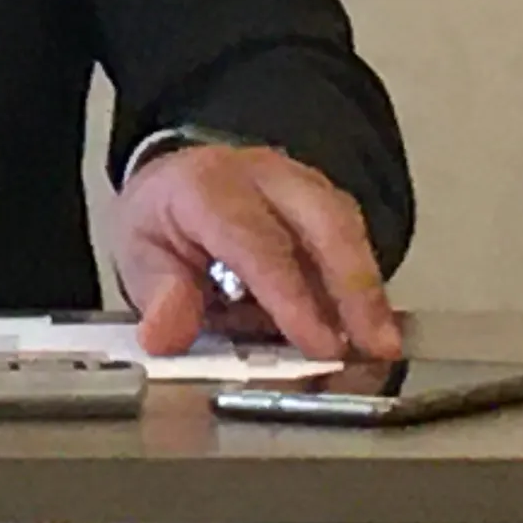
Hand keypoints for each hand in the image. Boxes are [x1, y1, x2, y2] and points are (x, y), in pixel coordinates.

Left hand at [116, 141, 399, 362]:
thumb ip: (158, 295)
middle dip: (355, 287)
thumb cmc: (165, 221)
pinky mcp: (325, 199)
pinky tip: (374, 325)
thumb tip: (165, 335)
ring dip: (369, 290)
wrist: (180, 178)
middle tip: (376, 346)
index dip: (291, 296)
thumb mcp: (140, 254)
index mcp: (207, 189)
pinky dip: (366, 284)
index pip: (257, 242)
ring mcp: (301, 183)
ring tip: (383, 344)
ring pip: (348, 228)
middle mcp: (263, 176)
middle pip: (324, 222)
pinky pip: (353, 237)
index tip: (319, 344)